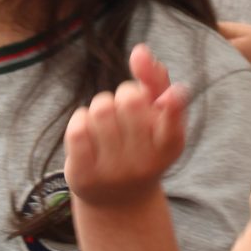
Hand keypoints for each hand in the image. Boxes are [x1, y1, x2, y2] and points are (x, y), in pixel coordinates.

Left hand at [64, 44, 187, 208]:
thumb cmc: (141, 143)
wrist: (118, 199)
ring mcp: (113, 172)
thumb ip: (154, 79)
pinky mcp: (84, 176)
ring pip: (100, 110)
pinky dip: (80, 119)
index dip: (172, 106)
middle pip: (129, 99)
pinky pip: (78, 128)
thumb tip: (140, 51)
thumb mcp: (157, 116)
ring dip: (100, 106)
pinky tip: (88, 131)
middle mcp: (145, 162)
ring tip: (106, 122)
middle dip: (123, 93)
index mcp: (169, 145)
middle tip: (123, 108)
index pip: (172, 124)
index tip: (172, 95)